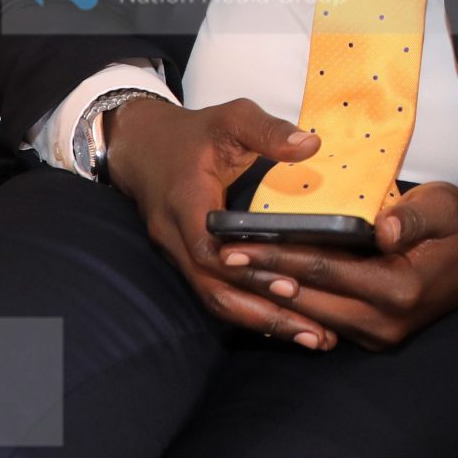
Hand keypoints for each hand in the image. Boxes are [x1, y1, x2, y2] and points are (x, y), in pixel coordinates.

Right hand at [101, 94, 334, 346]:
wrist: (142, 145)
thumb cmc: (193, 133)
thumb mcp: (230, 119)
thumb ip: (268, 131)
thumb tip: (311, 144)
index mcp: (186, 202)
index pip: (211, 249)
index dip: (247, 271)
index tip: (290, 285)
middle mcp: (177, 237)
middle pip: (215, 290)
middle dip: (265, 315)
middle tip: (315, 334)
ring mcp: (179, 254)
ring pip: (215, 300)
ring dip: (262, 323)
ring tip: (312, 339)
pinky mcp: (188, 261)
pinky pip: (216, 294)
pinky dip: (250, 312)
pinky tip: (287, 325)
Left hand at [207, 184, 457, 349]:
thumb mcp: (443, 206)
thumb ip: (413, 217)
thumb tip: (383, 229)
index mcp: (400, 289)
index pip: (324, 270)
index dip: (277, 257)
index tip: (237, 245)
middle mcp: (386, 322)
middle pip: (308, 300)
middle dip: (262, 278)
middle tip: (221, 257)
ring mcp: (380, 335)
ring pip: (312, 315)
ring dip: (274, 294)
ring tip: (236, 270)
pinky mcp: (375, 336)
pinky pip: (325, 319)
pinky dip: (297, 302)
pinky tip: (268, 285)